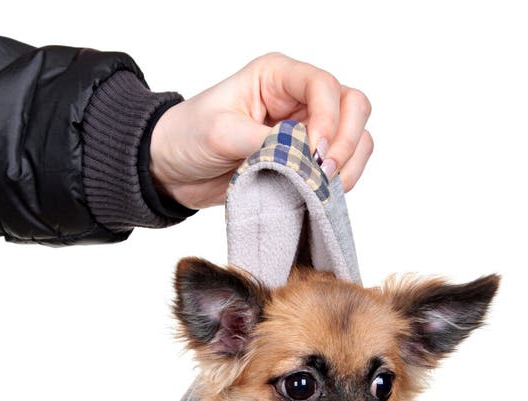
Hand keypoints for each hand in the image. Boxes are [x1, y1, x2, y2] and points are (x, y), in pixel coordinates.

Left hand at [150, 52, 372, 208]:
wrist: (172, 170)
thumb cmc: (188, 138)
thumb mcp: (221, 133)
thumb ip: (265, 143)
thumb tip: (304, 161)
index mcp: (277, 76)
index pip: (324, 86)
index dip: (329, 119)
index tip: (315, 155)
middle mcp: (298, 99)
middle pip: (353, 107)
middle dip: (347, 141)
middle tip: (325, 174)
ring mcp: (306, 131)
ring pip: (356, 138)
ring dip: (349, 165)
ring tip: (322, 189)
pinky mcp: (305, 162)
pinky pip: (343, 168)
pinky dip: (341, 183)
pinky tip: (318, 195)